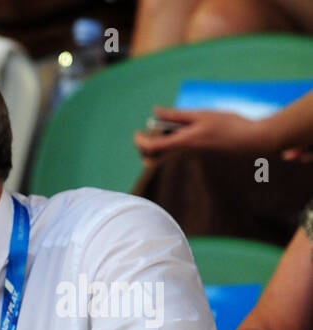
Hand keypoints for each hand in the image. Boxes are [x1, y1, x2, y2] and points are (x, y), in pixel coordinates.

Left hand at [133, 106, 273, 159]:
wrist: (251, 141)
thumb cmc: (229, 124)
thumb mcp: (202, 115)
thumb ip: (177, 115)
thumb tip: (156, 111)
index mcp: (183, 142)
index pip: (151, 147)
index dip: (140, 141)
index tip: (138, 132)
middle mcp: (184, 153)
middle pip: (153, 158)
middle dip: (145, 146)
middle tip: (148, 131)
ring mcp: (190, 157)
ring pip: (163, 157)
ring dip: (158, 145)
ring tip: (166, 128)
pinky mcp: (196, 156)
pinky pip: (175, 154)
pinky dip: (171, 144)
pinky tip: (181, 130)